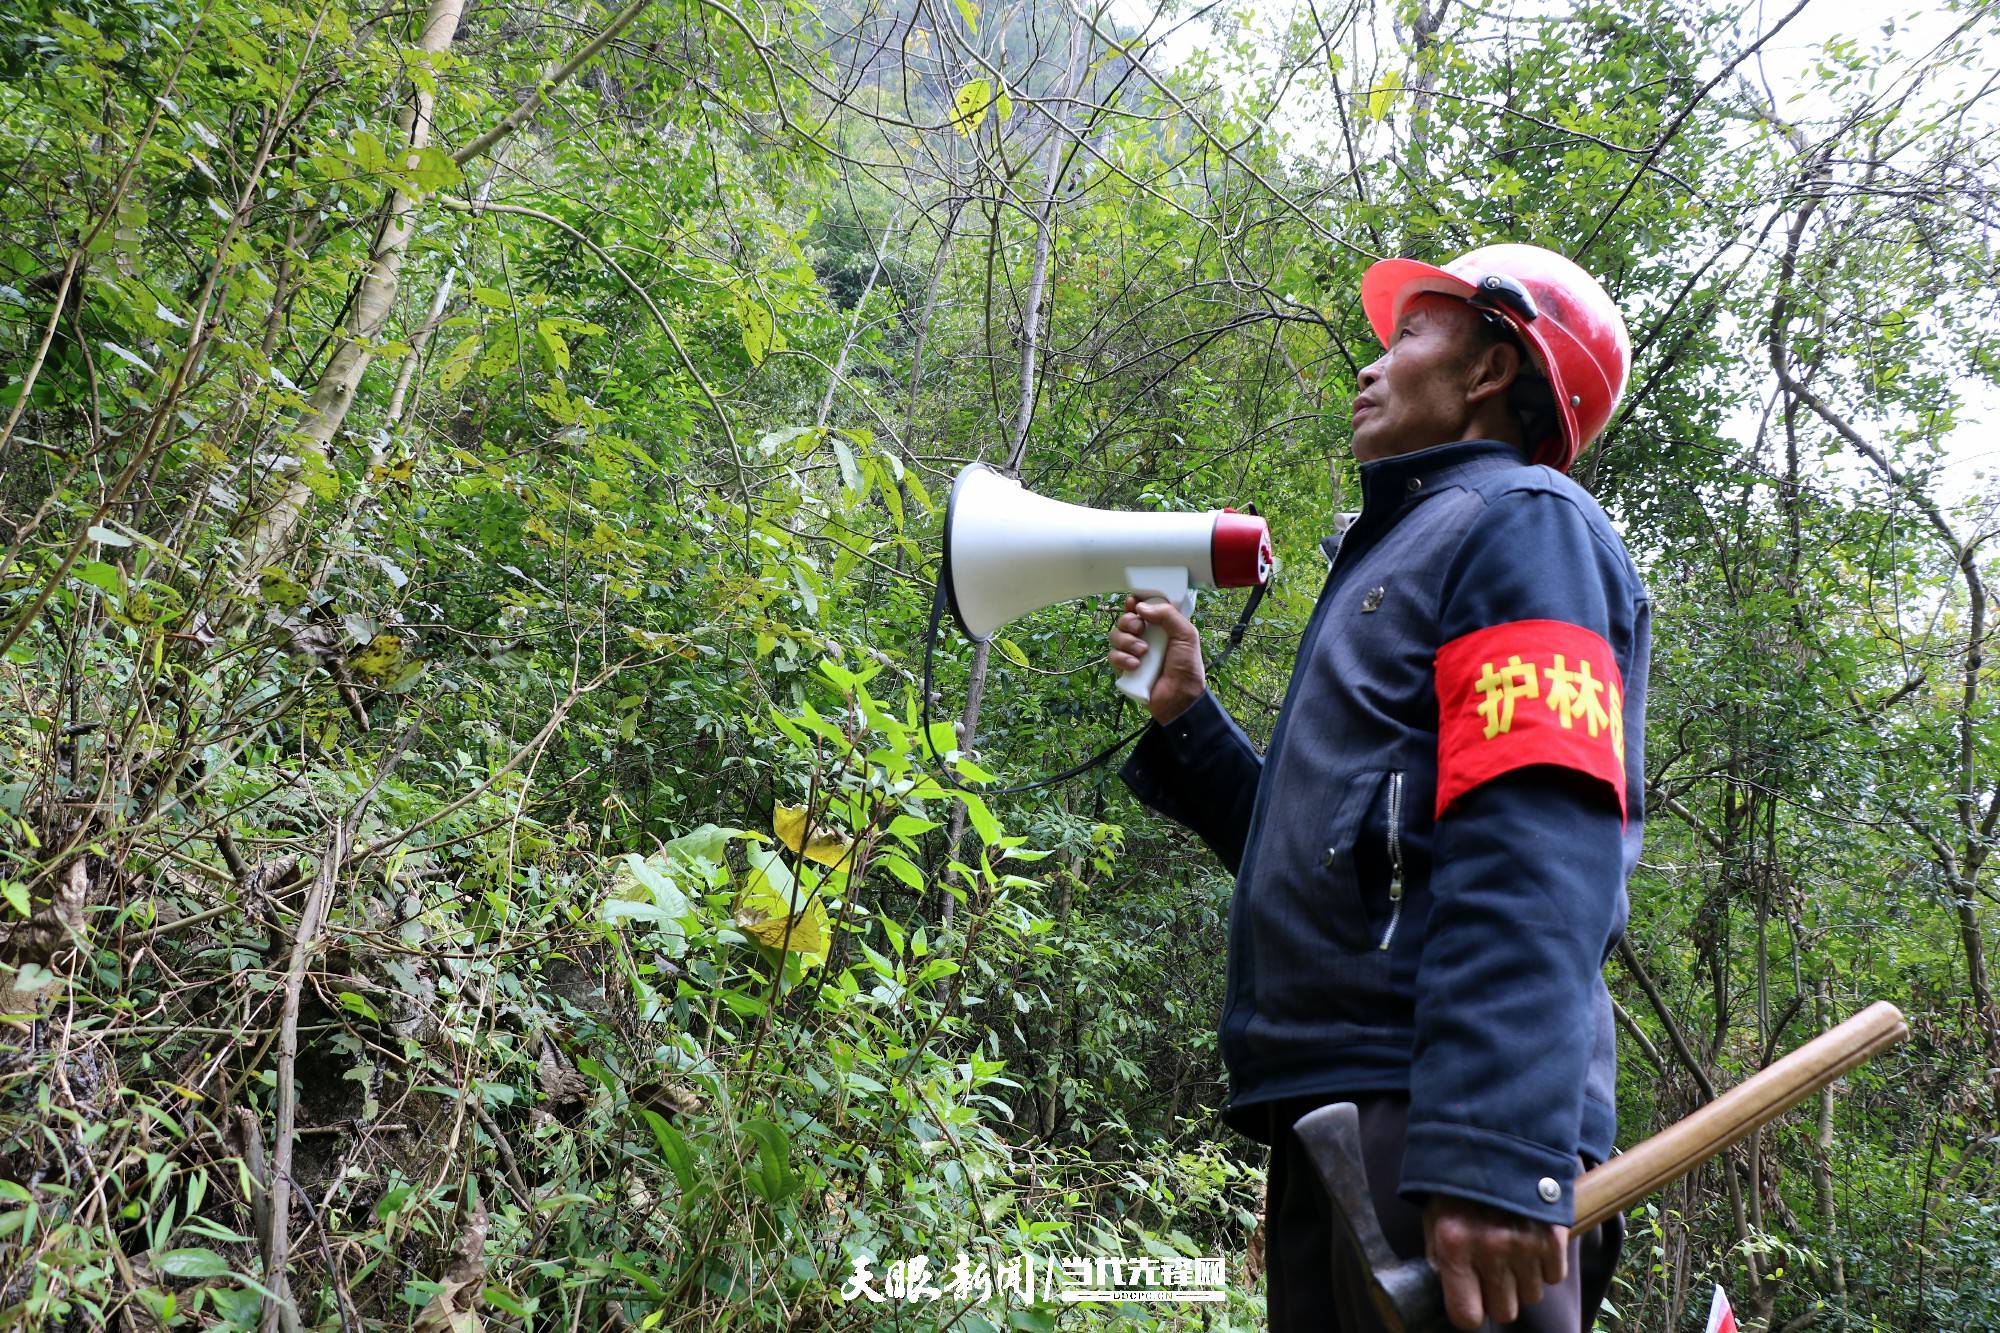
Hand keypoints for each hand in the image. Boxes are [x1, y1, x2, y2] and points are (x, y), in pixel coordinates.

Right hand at [1106, 594, 1205, 723]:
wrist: (1180, 697)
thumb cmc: (1187, 667)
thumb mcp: (1186, 635)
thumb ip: (1168, 615)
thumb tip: (1141, 606)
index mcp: (1161, 626)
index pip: (1142, 607)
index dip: (1136, 603)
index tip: (1134, 603)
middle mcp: (1146, 637)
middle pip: (1125, 619)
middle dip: (1129, 621)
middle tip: (1140, 629)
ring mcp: (1133, 652)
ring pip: (1115, 635)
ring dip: (1127, 641)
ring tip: (1143, 652)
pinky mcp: (1125, 668)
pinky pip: (1113, 655)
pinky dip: (1122, 659)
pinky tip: (1136, 665)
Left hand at [1423, 1195, 1568, 1329]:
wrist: (1497, 1137)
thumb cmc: (1458, 1183)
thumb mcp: (1434, 1217)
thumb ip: (1440, 1258)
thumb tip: (1450, 1293)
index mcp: (1453, 1244)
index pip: (1466, 1315)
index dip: (1469, 1313)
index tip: (1471, 1303)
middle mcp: (1489, 1249)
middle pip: (1504, 1311)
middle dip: (1497, 1297)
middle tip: (1491, 1273)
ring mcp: (1524, 1243)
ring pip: (1530, 1296)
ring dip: (1522, 1280)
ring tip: (1511, 1250)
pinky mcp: (1553, 1236)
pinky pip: (1554, 1276)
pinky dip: (1545, 1265)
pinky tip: (1531, 1241)